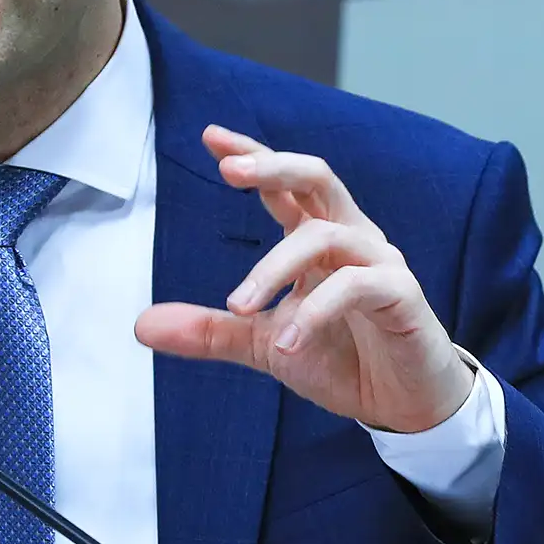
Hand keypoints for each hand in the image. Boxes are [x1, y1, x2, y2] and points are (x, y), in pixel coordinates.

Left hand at [135, 126, 473, 433]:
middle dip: (273, 165)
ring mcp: (379, 262)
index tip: (211, 137)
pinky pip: (357, 286)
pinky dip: (316, 310)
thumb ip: (211, 330)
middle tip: (230, 171)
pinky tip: (289, 343)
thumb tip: (141, 326)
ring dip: (274, 268)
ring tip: (239, 307)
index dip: (253, 156)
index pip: (284, 184)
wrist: (402, 407)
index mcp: (317, 238)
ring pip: (324, 236)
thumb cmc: (341, 358)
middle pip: (317, 177)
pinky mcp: (402, 295)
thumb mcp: (264, 344)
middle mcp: (349, 238)